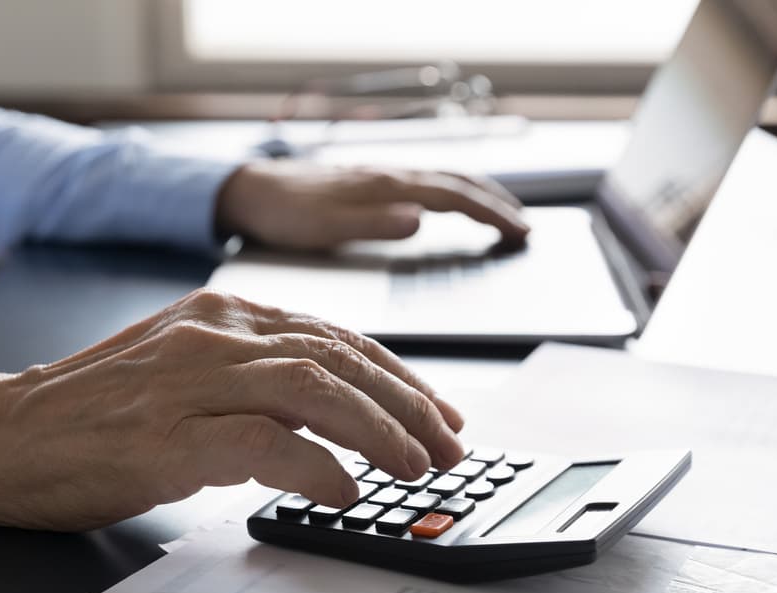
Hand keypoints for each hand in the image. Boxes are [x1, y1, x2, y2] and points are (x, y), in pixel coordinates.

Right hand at [0, 290, 466, 529]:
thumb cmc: (88, 416)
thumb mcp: (179, 375)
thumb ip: (249, 380)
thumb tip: (328, 421)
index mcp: (218, 315)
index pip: (333, 338)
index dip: (398, 377)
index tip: (438, 412)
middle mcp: (211, 334)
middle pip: (337, 359)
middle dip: (407, 405)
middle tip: (449, 446)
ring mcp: (188, 380)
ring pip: (314, 390)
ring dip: (380, 431)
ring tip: (417, 467)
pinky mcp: (168, 434)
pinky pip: (266, 443)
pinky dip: (317, 467)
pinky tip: (344, 491)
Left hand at [215, 160, 528, 249]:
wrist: (249, 191)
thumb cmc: (283, 213)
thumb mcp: (325, 226)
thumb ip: (373, 223)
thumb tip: (420, 220)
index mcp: (387, 186)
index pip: (454, 195)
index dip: (491, 214)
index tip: (520, 232)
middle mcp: (390, 176)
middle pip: (459, 183)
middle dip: (497, 204)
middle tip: (527, 230)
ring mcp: (383, 179)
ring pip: (445, 181)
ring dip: (480, 197)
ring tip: (504, 218)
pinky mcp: (372, 186)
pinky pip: (427, 186)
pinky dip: (454, 196)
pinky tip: (454, 211)